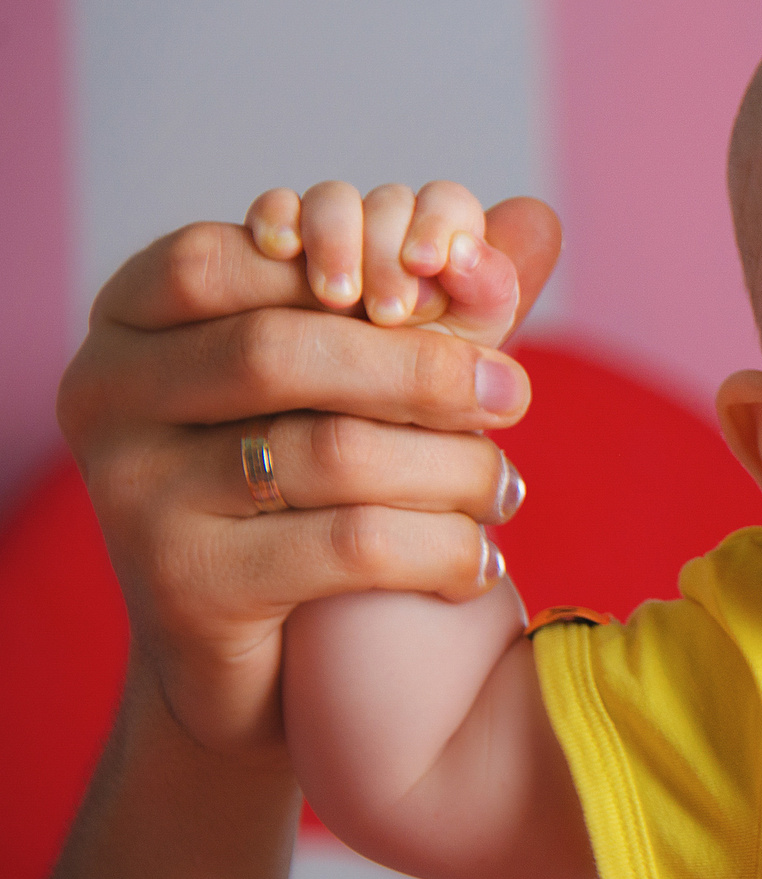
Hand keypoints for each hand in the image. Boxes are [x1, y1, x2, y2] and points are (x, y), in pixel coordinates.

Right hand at [56, 194, 561, 770]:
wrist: (267, 663)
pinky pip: (349, 545)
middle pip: (284, 350)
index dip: (357, 262)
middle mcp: (107, 397)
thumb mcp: (368, 380)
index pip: (236, 257)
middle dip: (425, 366)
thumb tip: (538, 216)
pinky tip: (481, 562)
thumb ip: (438, 298)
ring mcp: (133, 495)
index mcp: (133, 320)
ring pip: (331, 451)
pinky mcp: (185, 588)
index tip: (455, 298)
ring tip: (506, 488)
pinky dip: (442, 548)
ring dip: (453, 466)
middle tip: (514, 392)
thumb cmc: (316, 490)